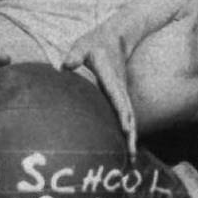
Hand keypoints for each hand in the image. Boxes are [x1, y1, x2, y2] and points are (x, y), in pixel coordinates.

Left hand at [61, 23, 136, 155]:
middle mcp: (119, 89)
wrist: (117, 36)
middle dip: (131, 135)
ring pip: (129, 118)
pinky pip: (125, 116)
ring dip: (131, 138)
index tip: (127, 129)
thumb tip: (65, 66)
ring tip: (132, 161)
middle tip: (132, 156)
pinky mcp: (119, 96)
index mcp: (111, 78)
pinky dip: (128, 132)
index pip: (118, 99)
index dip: (122, 114)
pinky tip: (125, 147)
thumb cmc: (96, 42)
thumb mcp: (83, 45)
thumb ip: (75, 55)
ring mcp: (121, 93)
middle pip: (128, 115)